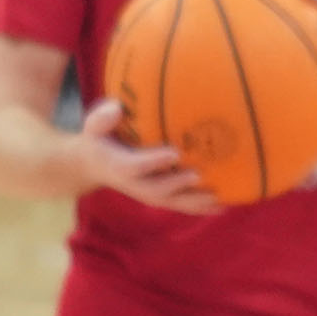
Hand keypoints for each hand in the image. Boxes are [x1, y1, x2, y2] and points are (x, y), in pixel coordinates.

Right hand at [67, 99, 224, 216]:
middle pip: (158, 190)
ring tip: (218, 199)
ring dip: (195, 202)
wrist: (94, 167)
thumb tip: (117, 107)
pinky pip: (180, 205)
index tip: (175, 153)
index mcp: (119, 166)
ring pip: (173, 202)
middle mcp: (135, 185)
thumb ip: (102, 118)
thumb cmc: (99, 140)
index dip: (155, 162)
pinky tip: (223, 206)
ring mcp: (148, 194)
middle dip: (178, 184)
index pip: (137, 166)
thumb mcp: (93, 126)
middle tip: (199, 175)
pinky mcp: (158, 198)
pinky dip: (200, 208)